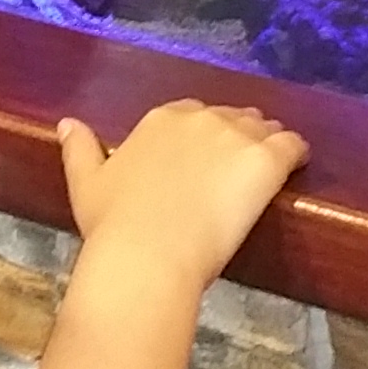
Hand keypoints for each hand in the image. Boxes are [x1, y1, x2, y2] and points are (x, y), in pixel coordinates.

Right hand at [55, 101, 308, 300]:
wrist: (148, 254)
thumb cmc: (114, 225)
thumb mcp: (87, 184)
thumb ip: (80, 150)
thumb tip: (68, 123)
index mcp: (160, 121)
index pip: (191, 114)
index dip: (202, 134)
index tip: (205, 157)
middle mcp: (200, 119)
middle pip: (231, 118)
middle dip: (237, 136)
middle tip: (239, 168)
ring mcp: (235, 136)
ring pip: (264, 129)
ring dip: (268, 143)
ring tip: (272, 167)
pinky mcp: (265, 160)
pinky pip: (293, 145)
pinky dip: (298, 153)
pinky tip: (299, 166)